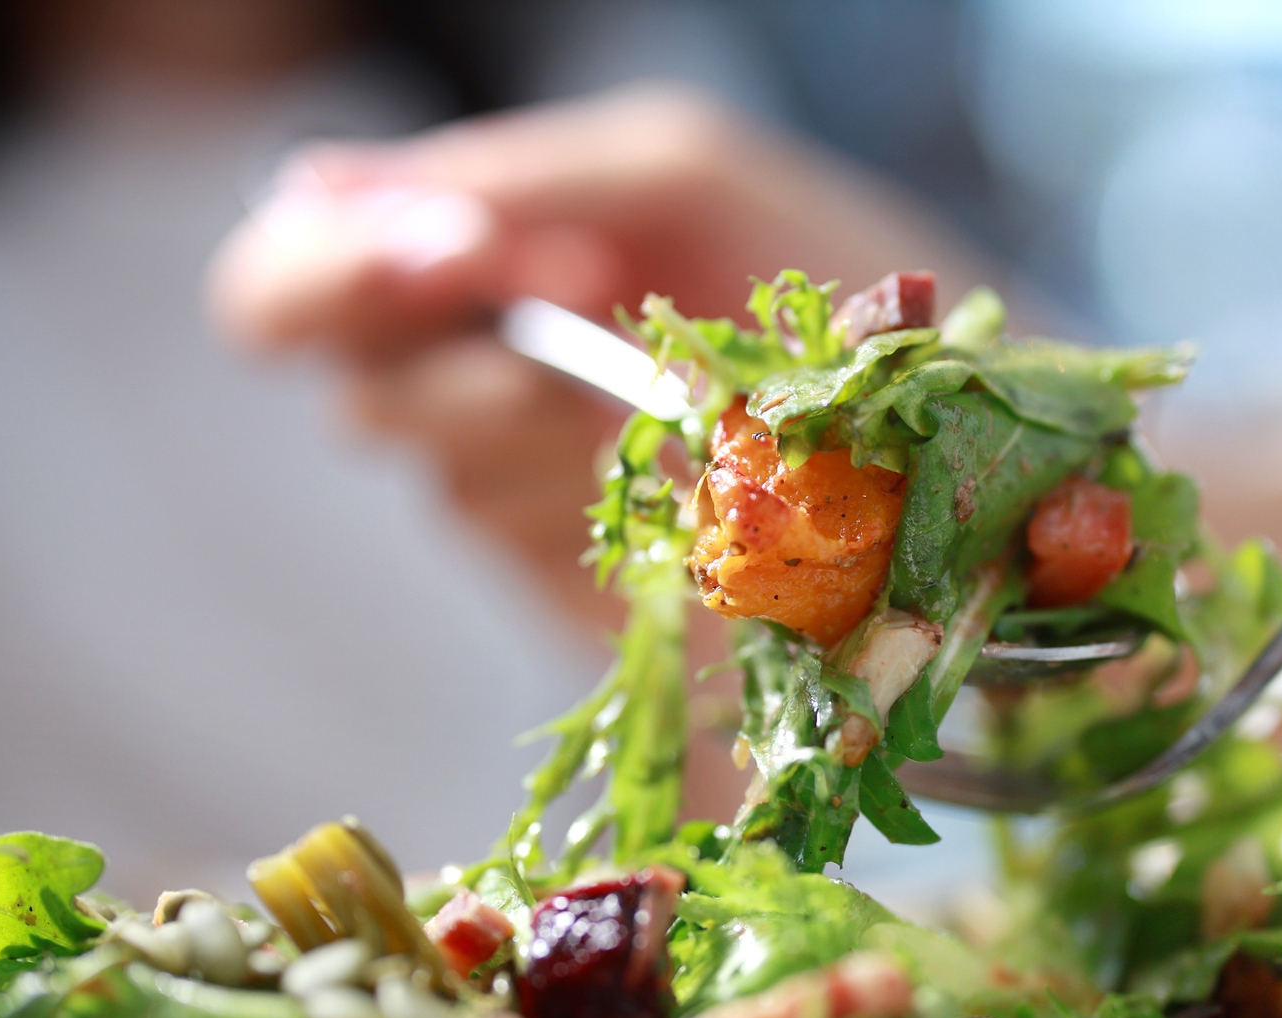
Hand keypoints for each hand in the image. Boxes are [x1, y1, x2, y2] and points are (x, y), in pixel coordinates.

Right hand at [209, 82, 988, 625]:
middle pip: (347, 371)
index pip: (307, 256)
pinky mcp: (573, 574)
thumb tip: (322, 188)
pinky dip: (593, 498)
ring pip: (432, 457)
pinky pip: (520, 534)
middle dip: (435, 362)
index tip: (450, 261)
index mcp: (492, 238)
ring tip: (666, 408)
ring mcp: (522, 470)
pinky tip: (685, 477)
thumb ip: (521, 181)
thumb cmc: (840, 273)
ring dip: (539, 430)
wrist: (974, 444)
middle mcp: (482, 352)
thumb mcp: (682, 179)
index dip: (329, 266)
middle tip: (543, 366)